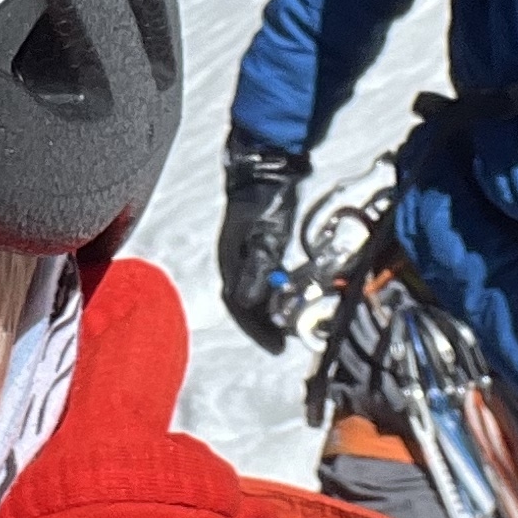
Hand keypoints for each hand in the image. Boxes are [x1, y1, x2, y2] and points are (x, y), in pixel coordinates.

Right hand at [217, 140, 306, 350]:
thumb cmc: (264, 200)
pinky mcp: (256, 247)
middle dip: (263, 324)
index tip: (277, 346)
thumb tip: (248, 302)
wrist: (265, 170)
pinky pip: (261, 280)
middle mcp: (233, 263)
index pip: (239, 306)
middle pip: (245, 303)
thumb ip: (257, 269)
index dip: (257, 329)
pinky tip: (286, 296)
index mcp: (230, 262)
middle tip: (284, 339)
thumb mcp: (265, 235)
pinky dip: (273, 293)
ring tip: (287, 324)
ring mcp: (244, 255)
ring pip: (253, 293)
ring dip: (268, 310)